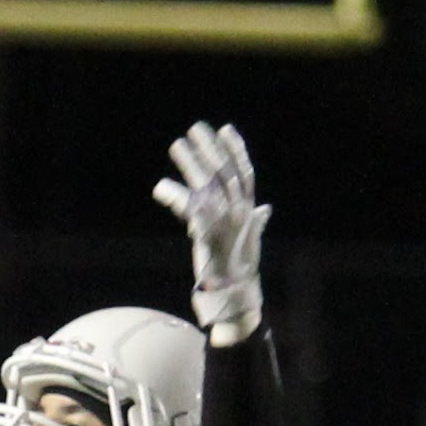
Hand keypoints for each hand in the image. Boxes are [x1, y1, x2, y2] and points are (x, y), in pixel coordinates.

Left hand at [154, 122, 269, 342]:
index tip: (224, 129)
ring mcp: (225, 223)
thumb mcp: (251, 239)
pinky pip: (189, 212)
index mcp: (248, 210)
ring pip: (207, 185)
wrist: (238, 296)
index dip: (235, 149)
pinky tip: (160, 187)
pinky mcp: (207, 237)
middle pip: (224, 172)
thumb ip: (257, 221)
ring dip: (191, 164)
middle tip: (195, 129)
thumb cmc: (242, 267)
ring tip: (177, 146)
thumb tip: (265, 209)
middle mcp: (240, 212)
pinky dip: (175, 198)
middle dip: (209, 149)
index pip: (245, 172)